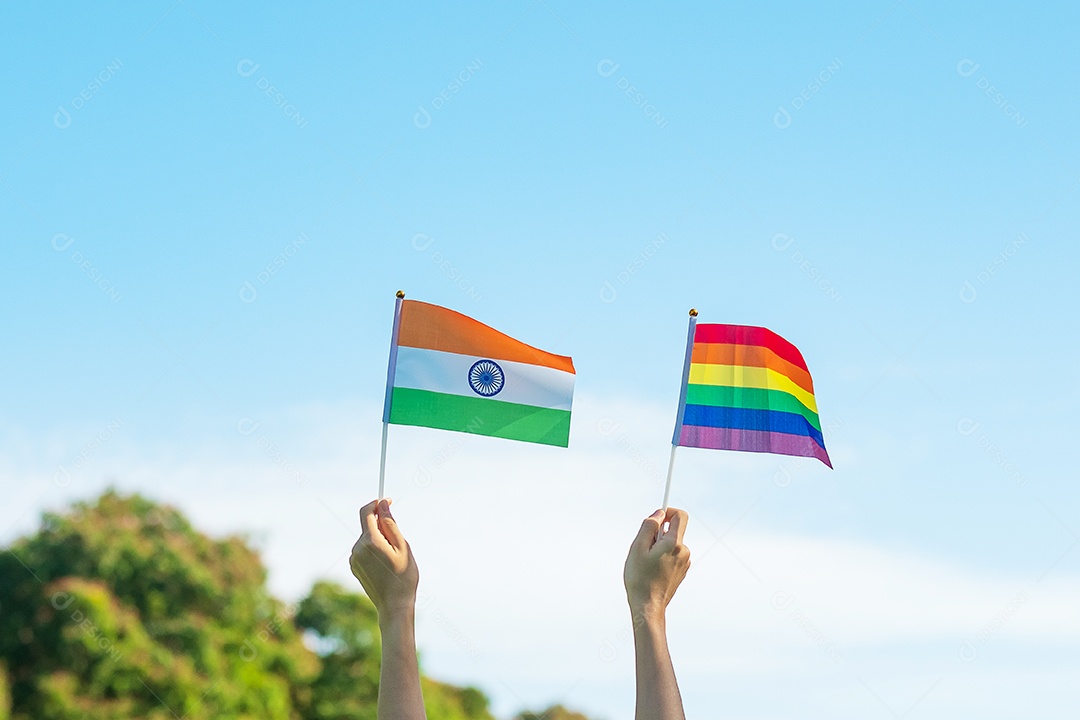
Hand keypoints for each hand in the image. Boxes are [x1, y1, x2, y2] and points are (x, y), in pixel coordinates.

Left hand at [350, 499, 418, 620]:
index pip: (366, 512)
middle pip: (368, 526)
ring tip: (393, 558)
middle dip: (382, 526)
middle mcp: (357, 548)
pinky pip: (363, 550)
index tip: (387, 501)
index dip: (376, 504)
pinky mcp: (354, 567)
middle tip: (398, 542)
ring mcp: (354, 559)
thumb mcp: (402, 546)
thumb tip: (382, 504)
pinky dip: (373, 550)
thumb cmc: (403, 576)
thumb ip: (390, 523)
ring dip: (378, 540)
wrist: (394, 606)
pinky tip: (384, 566)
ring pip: (367, 539)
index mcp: (370, 541)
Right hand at [623, 508, 690, 622]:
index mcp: (674, 544)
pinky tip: (652, 571)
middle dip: (658, 534)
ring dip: (659, 547)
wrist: (648, 607)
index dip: (668, 512)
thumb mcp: (638, 547)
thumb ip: (649, 526)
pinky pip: (672, 555)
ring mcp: (684, 563)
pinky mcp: (682, 571)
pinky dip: (662, 557)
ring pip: (671, 544)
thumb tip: (659, 513)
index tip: (656, 519)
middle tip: (644, 549)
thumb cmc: (640, 578)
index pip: (680, 516)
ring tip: (647, 563)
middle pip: (673, 531)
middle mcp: (684, 552)